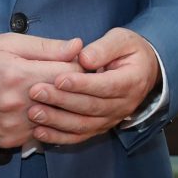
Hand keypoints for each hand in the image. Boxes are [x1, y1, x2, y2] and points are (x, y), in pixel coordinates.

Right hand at [0, 32, 84, 148]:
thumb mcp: (8, 43)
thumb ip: (46, 46)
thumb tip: (78, 46)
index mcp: (20, 76)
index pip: (71, 74)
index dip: (79, 67)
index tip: (77, 64)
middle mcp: (18, 105)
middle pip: (67, 99)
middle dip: (74, 88)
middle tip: (70, 79)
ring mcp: (14, 126)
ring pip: (56, 118)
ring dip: (59, 107)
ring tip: (52, 93)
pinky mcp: (9, 140)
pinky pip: (40, 132)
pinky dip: (43, 121)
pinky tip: (35, 108)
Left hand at [26, 27, 160, 145]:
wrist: (143, 71)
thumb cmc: (129, 51)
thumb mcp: (122, 40)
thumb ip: (104, 47)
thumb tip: (83, 58)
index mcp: (132, 81)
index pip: (106, 86)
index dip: (82, 84)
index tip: (58, 79)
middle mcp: (124, 105)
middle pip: (91, 107)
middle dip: (62, 100)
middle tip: (36, 92)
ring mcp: (112, 119)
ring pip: (83, 125)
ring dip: (57, 121)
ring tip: (34, 112)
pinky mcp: (100, 127)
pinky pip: (80, 136)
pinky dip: (59, 137)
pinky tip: (39, 132)